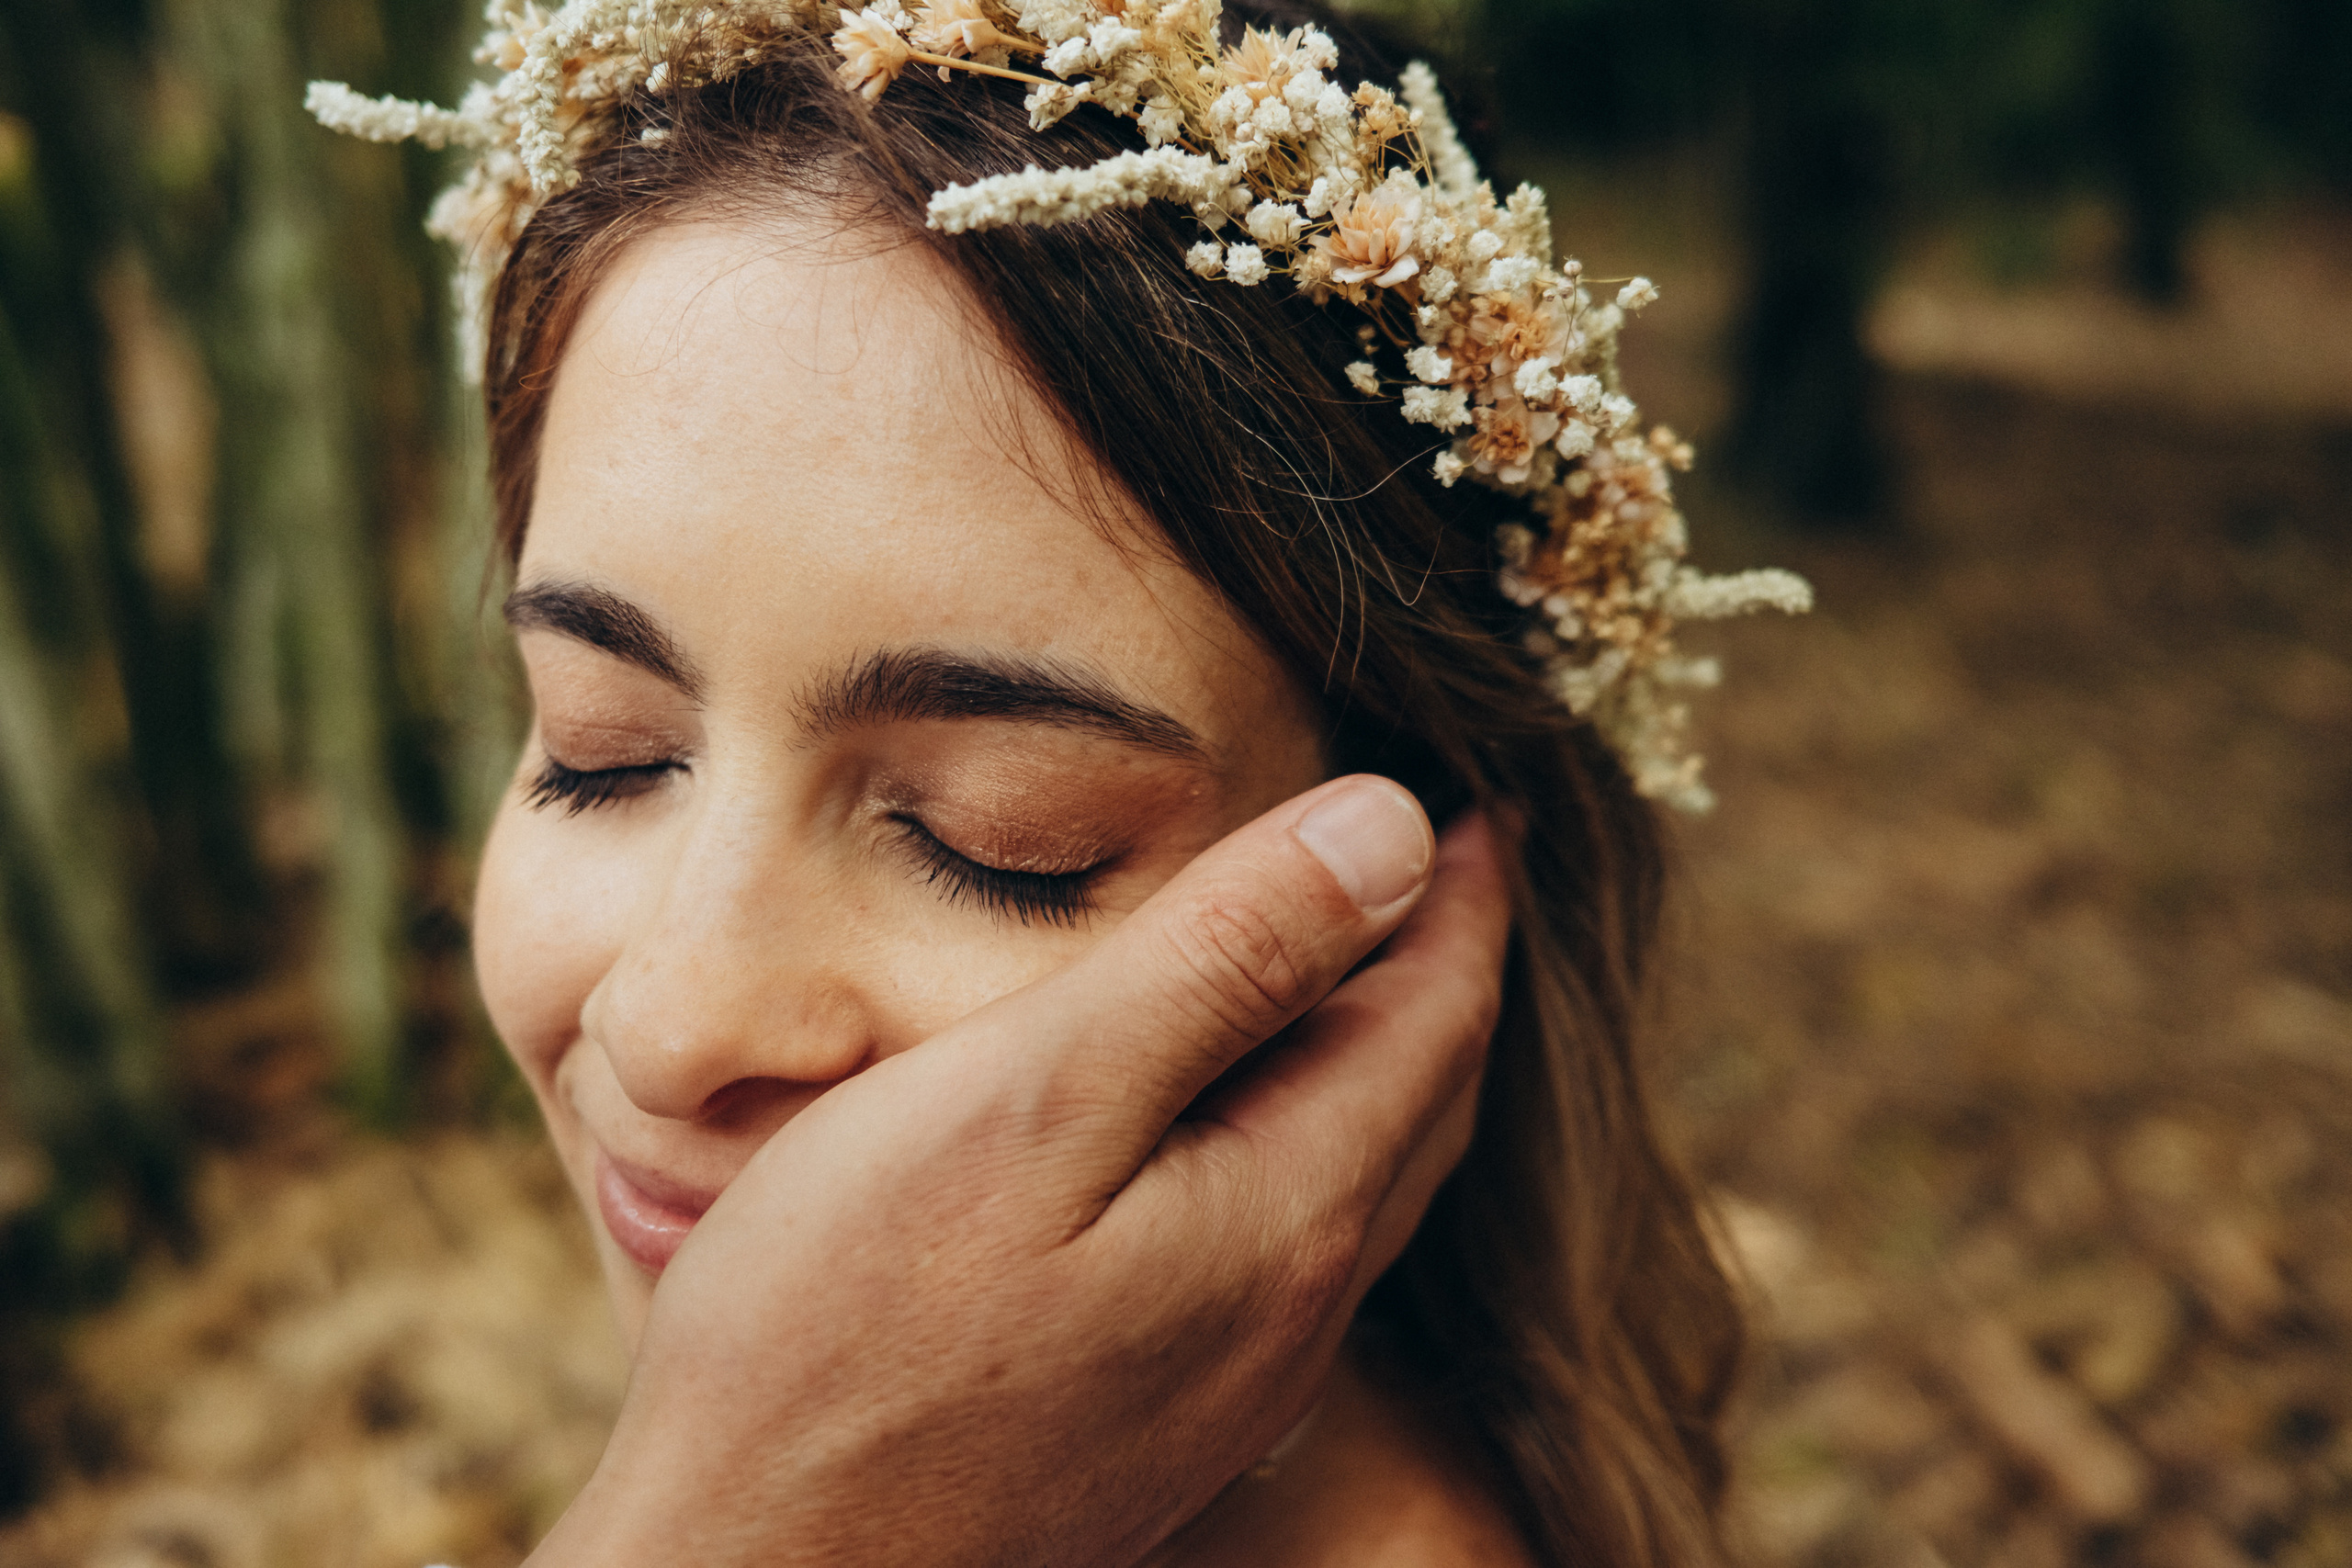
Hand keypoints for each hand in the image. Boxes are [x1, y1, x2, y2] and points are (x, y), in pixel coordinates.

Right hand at [533, 776, 1512, 1567]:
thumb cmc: (852, 1330)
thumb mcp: (1040, 1093)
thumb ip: (1222, 959)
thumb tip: (1391, 829)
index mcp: (1288, 1214)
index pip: (1437, 1020)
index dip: (1463, 897)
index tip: (1480, 807)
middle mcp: (1291, 1314)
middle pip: (1421, 1105)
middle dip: (1445, 974)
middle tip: (1443, 873)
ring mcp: (1230, 1382)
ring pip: (1362, 1183)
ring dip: (1384, 1063)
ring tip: (1358, 973)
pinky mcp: (1158, 1419)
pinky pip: (1291, 1248)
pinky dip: (1307, 1142)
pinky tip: (1238, 1127)